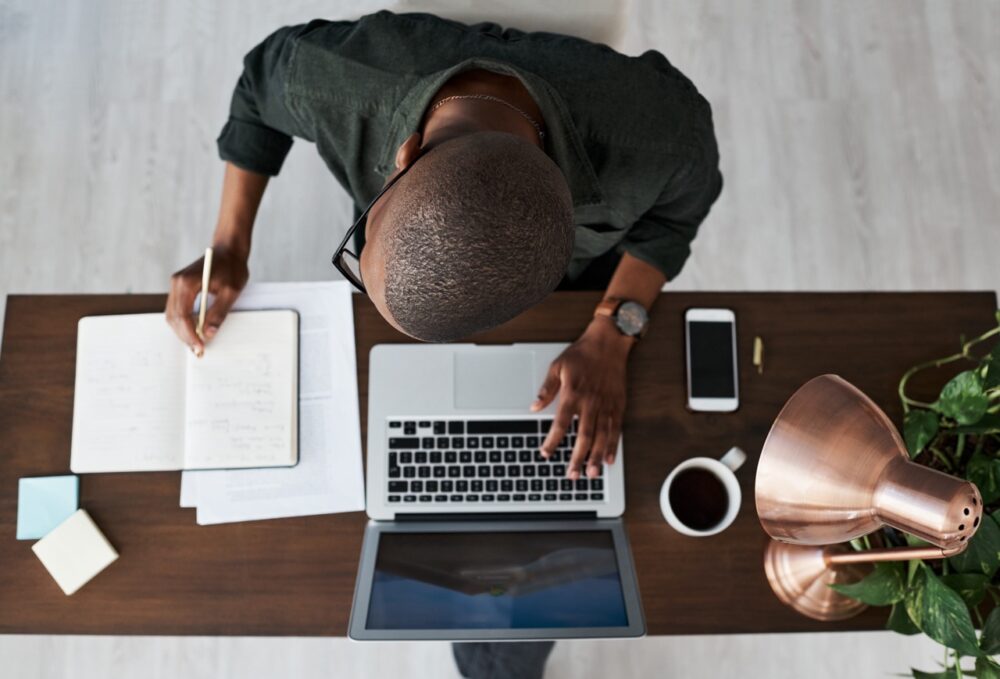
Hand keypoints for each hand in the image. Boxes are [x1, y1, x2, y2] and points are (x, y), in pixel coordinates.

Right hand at [165, 245, 248, 354]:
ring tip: (196, 344)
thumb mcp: (231, 292)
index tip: (200, 347)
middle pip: (174, 317)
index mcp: (187, 283)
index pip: (182, 315)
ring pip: (172, 315)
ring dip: (183, 331)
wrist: (229, 250)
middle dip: (185, 336)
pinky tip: (194, 332)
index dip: (190, 334)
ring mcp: (176, 285)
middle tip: (198, 351)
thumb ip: (219, 313)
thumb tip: (208, 333)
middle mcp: (176, 283)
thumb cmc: (232, 267)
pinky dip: (183, 322)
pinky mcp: (180, 287)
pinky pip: (176, 309)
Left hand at [531, 318, 633, 478]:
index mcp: (573, 394)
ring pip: (601, 436)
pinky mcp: (618, 405)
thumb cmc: (582, 354)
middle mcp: (590, 402)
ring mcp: (606, 405)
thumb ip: (547, 389)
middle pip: (583, 436)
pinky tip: (609, 459)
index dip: (553, 440)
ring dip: (596, 456)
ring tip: (592, 473)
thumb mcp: (558, 367)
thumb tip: (534, 406)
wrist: (609, 342)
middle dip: (577, 457)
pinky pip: (616, 429)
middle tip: (572, 475)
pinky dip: (613, 445)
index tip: (546, 453)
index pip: (561, 423)